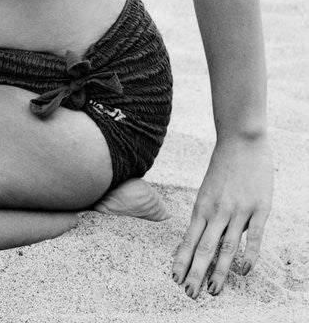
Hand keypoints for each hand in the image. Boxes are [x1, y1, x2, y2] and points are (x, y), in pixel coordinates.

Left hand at [172, 133, 272, 297]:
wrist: (241, 140)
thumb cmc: (224, 165)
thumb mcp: (208, 189)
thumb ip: (207, 212)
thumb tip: (202, 235)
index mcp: (202, 205)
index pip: (190, 239)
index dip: (182, 259)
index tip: (174, 278)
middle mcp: (217, 210)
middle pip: (205, 248)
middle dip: (195, 272)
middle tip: (189, 294)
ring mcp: (239, 210)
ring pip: (226, 247)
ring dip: (219, 272)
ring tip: (212, 290)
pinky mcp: (259, 209)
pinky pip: (254, 238)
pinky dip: (248, 257)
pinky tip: (243, 271)